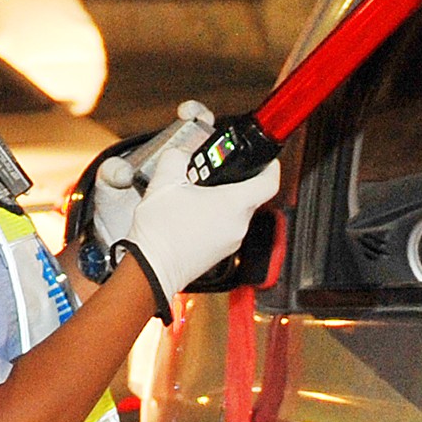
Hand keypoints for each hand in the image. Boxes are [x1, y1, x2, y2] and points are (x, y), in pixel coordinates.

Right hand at [106, 107, 278, 313]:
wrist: (150, 267)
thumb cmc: (160, 232)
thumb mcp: (164, 180)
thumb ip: (179, 157)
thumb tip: (186, 154)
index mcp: (233, 204)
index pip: (269, 182)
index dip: (270, 166)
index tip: (265, 160)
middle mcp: (238, 224)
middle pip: (251, 196)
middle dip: (235, 182)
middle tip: (215, 174)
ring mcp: (232, 240)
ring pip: (237, 213)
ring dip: (223, 201)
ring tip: (199, 195)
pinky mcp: (222, 252)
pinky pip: (227, 228)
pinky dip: (216, 218)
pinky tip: (195, 214)